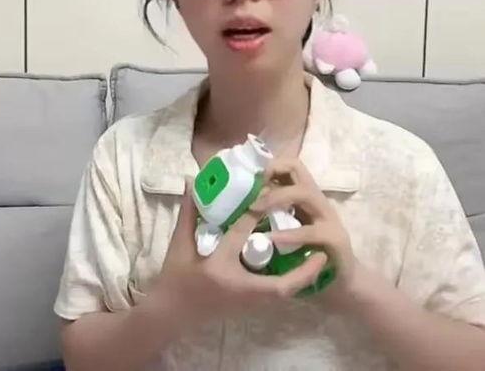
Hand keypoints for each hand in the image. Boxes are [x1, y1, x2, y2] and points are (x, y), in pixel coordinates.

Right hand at [155, 179, 327, 329]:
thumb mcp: (179, 242)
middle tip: (322, 251)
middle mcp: (238, 287)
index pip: (241, 235)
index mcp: (218, 265)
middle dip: (304, 273)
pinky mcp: (249, 306)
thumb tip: (191, 180)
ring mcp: (246, 301)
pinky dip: (292, 283)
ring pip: (282, 293)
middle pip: (280, 286)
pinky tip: (300, 268)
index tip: (269, 193)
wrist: (172, 313)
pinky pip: (277, 296)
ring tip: (318, 256)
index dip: (256, 213)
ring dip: (302, 278)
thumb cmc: (175, 276)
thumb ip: (189, 211)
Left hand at [253, 157, 361, 309]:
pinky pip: (311, 231)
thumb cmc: (310, 255)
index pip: (290, 165)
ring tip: (254, 208)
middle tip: (249, 188)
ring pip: (304, 193)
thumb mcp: (289, 229)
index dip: (269, 164)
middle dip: (271, 172)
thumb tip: (237, 207)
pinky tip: (272, 239)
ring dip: (276, 197)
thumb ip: (273, 215)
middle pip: (297, 169)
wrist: (343, 284)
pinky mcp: (335, 239)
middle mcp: (318, 200)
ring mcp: (328, 218)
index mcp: (306, 196)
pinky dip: (290, 234)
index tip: (247, 174)